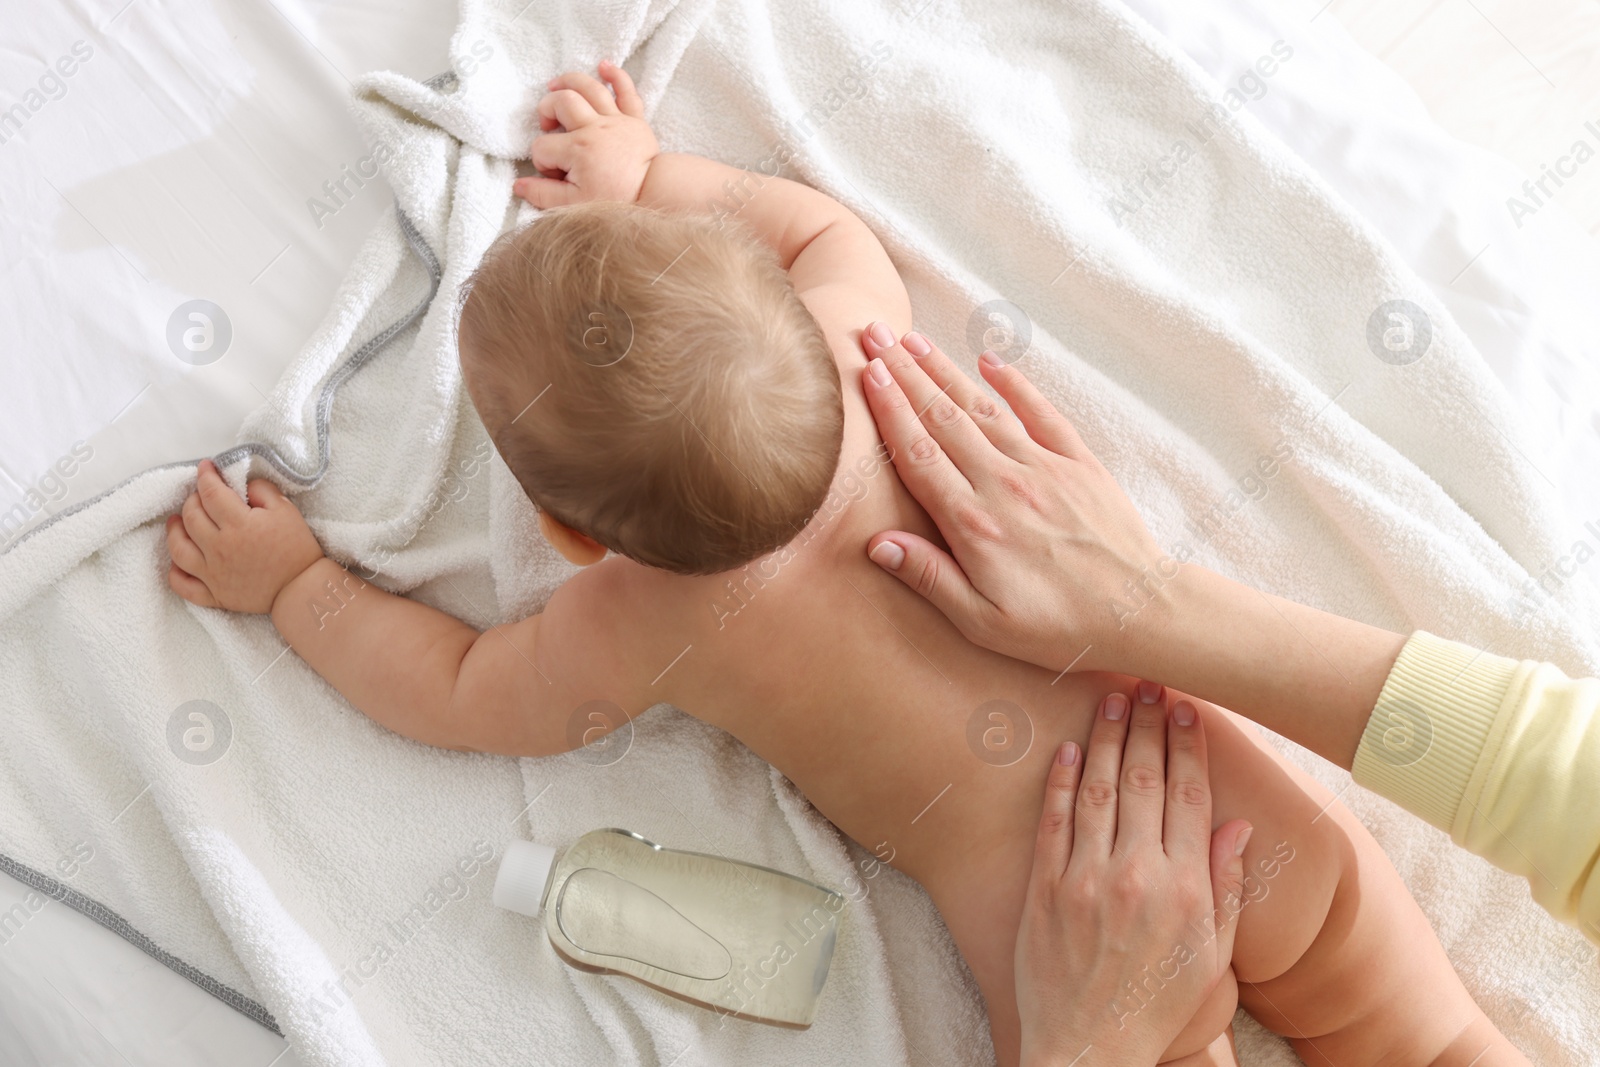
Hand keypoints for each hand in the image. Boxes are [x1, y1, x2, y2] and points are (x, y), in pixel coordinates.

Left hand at [165, 460, 324, 613]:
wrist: (303, 589)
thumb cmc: (297, 549)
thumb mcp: (286, 510)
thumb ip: (262, 490)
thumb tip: (242, 485)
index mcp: (238, 524)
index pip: (211, 492)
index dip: (205, 475)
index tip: (205, 467)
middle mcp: (219, 547)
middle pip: (191, 516)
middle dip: (192, 499)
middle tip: (200, 495)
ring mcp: (213, 573)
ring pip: (178, 548)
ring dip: (174, 531)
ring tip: (177, 522)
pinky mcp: (214, 594)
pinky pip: (183, 585)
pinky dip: (175, 572)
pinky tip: (177, 562)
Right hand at [513, 61, 658, 208]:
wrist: (655, 195)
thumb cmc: (616, 201)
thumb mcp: (574, 205)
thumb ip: (543, 194)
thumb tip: (518, 185)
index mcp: (577, 149)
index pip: (543, 146)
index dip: (542, 162)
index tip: (555, 175)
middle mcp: (594, 128)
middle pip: (561, 102)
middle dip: (546, 109)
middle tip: (547, 125)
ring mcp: (616, 120)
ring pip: (589, 88)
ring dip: (569, 81)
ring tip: (555, 85)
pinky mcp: (634, 119)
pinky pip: (626, 90)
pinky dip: (616, 75)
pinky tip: (603, 66)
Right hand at [858, 325, 1171, 675]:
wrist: (1139, 612)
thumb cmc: (1057, 627)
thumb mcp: (983, 622)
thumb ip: (930, 578)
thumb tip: (877, 543)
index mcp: (973, 524)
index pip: (918, 453)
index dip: (889, 409)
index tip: (866, 372)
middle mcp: (1003, 484)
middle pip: (942, 417)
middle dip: (904, 373)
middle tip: (874, 334)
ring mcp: (1043, 468)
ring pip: (983, 407)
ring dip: (945, 369)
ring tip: (913, 339)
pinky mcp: (1079, 463)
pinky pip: (1040, 412)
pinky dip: (1014, 383)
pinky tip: (990, 359)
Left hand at [1016, 686, 1249, 1065]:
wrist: (1091, 1050)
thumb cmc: (1157, 1006)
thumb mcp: (1212, 956)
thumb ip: (1225, 887)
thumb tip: (1239, 825)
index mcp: (1185, 888)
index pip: (1190, 796)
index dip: (1189, 745)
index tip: (1187, 707)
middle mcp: (1137, 874)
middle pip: (1144, 780)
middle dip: (1149, 725)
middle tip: (1150, 683)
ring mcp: (1086, 879)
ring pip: (1096, 788)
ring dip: (1104, 737)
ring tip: (1111, 697)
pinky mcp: (1044, 890)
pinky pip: (1051, 821)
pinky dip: (1058, 780)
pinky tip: (1064, 747)